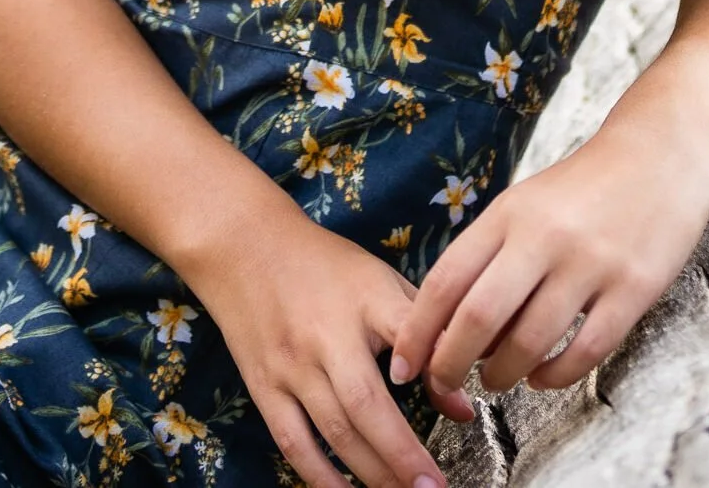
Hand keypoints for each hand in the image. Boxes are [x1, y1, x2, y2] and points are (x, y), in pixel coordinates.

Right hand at [190, 204, 474, 487]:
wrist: (245, 244)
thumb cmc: (325, 265)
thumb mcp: (380, 281)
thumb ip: (422, 336)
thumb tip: (463, 407)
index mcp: (365, 297)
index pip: (405, 332)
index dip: (432, 371)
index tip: (461, 414)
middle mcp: (327, 335)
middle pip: (366, 403)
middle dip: (402, 455)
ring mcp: (291, 364)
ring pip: (334, 431)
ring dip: (371, 474)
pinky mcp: (264, 387)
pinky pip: (293, 441)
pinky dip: (319, 477)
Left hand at [387, 110, 708, 403]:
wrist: (659, 154)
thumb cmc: (582, 189)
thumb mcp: (525, 205)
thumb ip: (491, 257)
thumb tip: (452, 328)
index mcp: (509, 213)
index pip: (447, 279)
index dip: (418, 330)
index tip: (402, 365)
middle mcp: (544, 237)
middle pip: (478, 317)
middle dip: (450, 363)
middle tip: (442, 387)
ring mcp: (590, 264)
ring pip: (528, 342)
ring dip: (502, 375)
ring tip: (494, 380)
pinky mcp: (632, 290)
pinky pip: (584, 352)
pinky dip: (554, 376)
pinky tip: (542, 377)